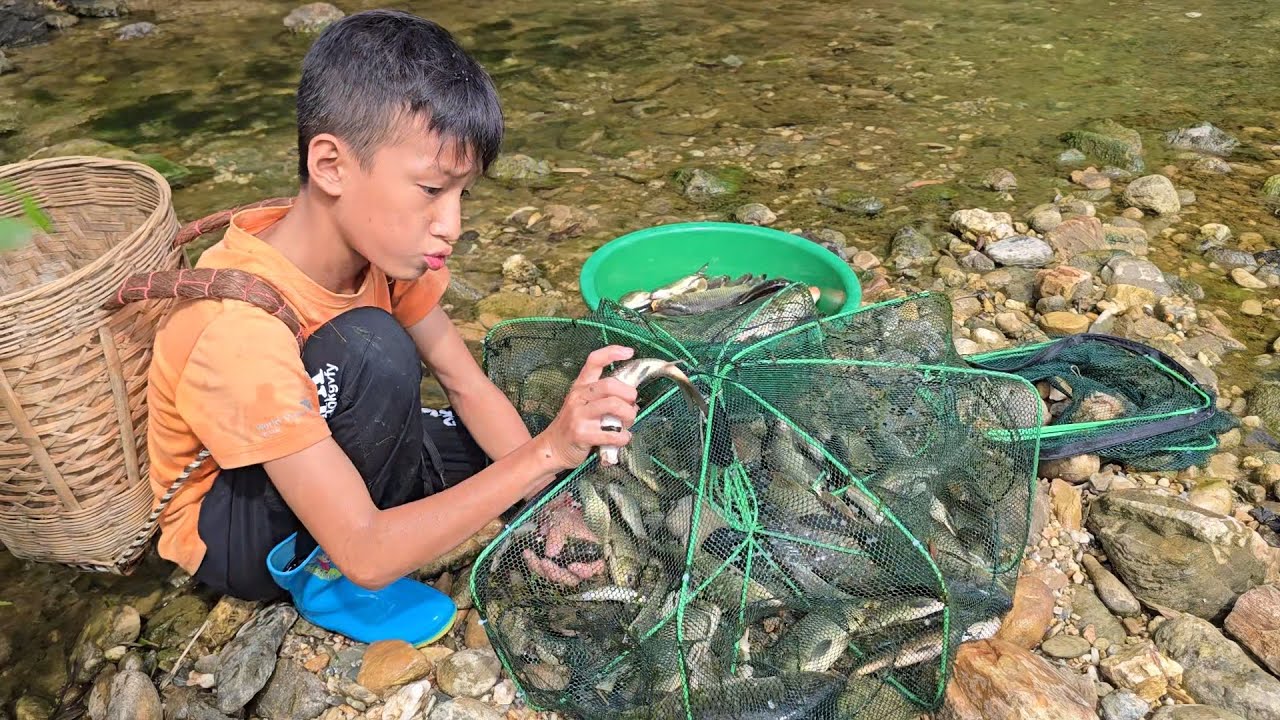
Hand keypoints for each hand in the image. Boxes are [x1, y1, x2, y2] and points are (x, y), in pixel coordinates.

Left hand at [522, 495, 605, 585]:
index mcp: (592, 552)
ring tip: (529, 554)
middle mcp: (580, 564)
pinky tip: (527, 553)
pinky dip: (534, 564)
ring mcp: (566, 567)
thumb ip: (559, 535)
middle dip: (556, 573)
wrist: (559, 514)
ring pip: (555, 576)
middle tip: (544, 563)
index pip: (596, 568)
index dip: (584, 571)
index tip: (571, 566)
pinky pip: (544, 570)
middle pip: (572, 579)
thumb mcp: (565, 521)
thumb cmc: (569, 516)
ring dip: (541, 568)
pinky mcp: (553, 566)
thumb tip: (550, 553)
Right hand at [535, 345, 639, 471]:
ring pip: (613, 405)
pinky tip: (622, 438)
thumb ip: (604, 397)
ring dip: (629, 415)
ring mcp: (579, 415)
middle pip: (610, 385)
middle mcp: (578, 397)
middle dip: (629, 395)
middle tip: (632, 405)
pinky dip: (624, 437)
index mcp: (580, 386)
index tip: (629, 352)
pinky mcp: (582, 434)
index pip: (594, 361)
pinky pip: (612, 433)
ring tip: (627, 423)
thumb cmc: (573, 424)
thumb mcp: (582, 403)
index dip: (612, 353)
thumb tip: (632, 399)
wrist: (552, 447)